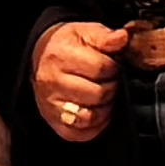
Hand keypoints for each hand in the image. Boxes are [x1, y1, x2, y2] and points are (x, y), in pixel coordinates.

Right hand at [28, 20, 125, 144]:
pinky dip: (96, 124)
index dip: (114, 67)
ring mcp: (52, 105)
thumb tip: (121, 38)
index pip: (100, 68)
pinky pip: (83, 133)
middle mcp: (52, 82)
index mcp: (60, 56)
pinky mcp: (56, 124)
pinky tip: (97, 109)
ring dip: (105, 108)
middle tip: (109, 81)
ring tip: (103, 95)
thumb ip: (105, 37)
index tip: (112, 66)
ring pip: (90, 117)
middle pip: (98, 94)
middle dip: (111, 87)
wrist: (42, 59)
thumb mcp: (85, 32)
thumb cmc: (68, 46)